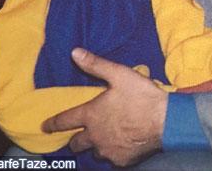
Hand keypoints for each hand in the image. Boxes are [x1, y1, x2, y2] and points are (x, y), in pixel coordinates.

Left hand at [43, 48, 166, 166]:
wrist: (165, 120)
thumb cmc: (142, 96)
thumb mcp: (120, 74)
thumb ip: (96, 64)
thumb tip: (75, 52)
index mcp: (92, 115)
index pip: (65, 120)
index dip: (53, 123)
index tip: (46, 126)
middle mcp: (95, 136)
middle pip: (77, 143)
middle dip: (76, 139)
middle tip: (79, 135)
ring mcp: (108, 150)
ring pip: (94, 151)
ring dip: (96, 145)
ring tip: (105, 138)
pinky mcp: (121, 159)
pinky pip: (112, 158)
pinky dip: (114, 151)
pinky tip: (123, 144)